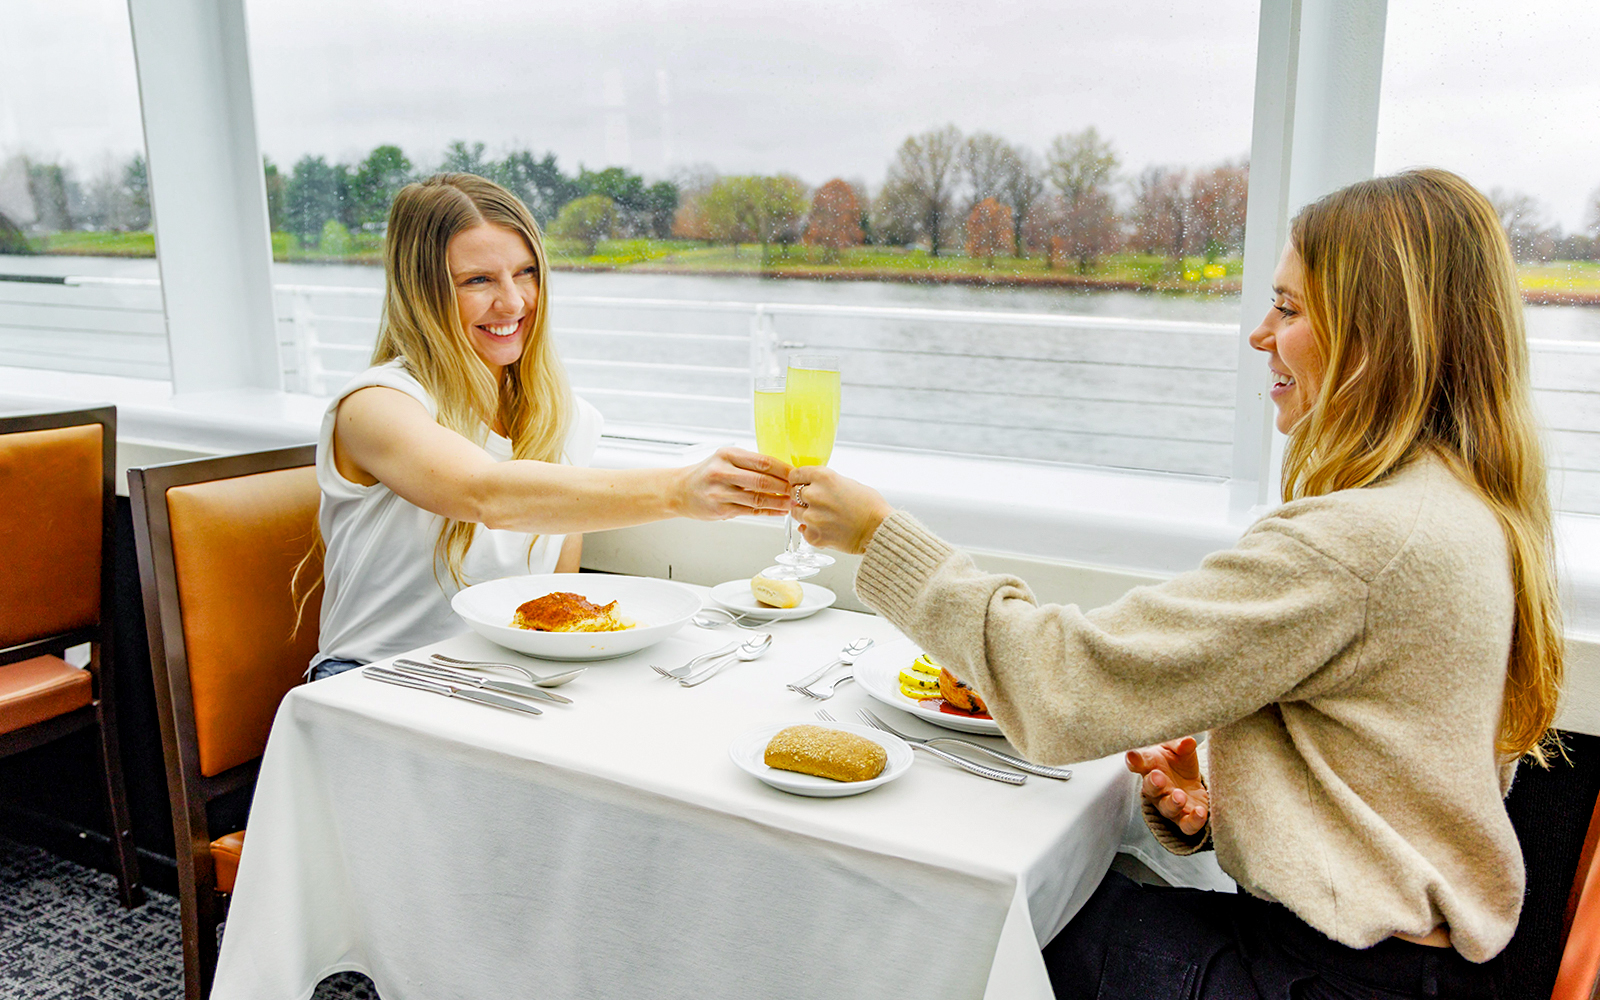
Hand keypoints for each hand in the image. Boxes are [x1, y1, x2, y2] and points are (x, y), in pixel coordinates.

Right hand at [677, 447, 791, 520]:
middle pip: (762, 480)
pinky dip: (768, 511)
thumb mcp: (726, 460)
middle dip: (784, 487)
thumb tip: (783, 470)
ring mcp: (720, 492)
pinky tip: (779, 511)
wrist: (680, 490)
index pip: (762, 461)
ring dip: (778, 502)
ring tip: (793, 503)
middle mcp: (722, 472)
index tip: (797, 474)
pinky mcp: (720, 510)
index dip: (783, 469)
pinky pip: (750, 511)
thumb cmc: (707, 474)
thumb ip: (750, 464)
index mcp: (727, 455)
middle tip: (798, 490)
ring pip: (757, 498)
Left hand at [788, 467, 894, 554]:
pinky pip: (804, 531)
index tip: (800, 484)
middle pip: (793, 494)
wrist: (879, 530)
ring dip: (806, 515)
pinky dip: (812, 531)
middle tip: (818, 504)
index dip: (798, 480)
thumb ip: (826, 483)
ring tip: (825, 518)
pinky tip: (827, 529)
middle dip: (803, 498)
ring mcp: (812, 517)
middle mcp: (814, 495)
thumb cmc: (870, 506)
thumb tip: (811, 487)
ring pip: (796, 513)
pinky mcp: (814, 536)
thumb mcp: (847, 483)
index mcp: (823, 477)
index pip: (795, 475)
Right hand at [1125, 737, 1208, 837]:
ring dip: (1173, 803)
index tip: (1132, 756)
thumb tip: (1188, 741)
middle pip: (1150, 789)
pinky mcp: (1185, 818)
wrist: (1189, 782)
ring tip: (1180, 796)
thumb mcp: (1178, 748)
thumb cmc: (1177, 762)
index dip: (1134, 761)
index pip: (1138, 763)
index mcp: (1150, 768)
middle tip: (1158, 777)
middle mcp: (1157, 789)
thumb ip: (1181, 744)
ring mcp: (1170, 805)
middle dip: (1153, 784)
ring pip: (1168, 809)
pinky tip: (1200, 812)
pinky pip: (1187, 825)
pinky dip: (1194, 821)